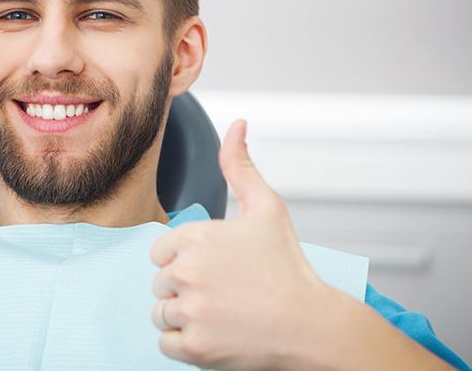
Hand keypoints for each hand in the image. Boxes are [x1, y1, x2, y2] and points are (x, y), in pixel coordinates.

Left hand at [150, 119, 336, 370]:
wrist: (311, 324)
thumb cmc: (288, 267)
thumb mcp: (267, 207)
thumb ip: (241, 166)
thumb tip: (237, 124)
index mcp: (194, 236)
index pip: (161, 252)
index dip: (185, 260)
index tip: (216, 268)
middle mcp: (185, 271)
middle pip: (160, 282)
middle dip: (185, 287)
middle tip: (224, 292)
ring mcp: (189, 311)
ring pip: (161, 312)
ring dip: (184, 315)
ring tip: (221, 312)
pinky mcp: (193, 347)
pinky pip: (165, 342)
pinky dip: (185, 342)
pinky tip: (215, 333)